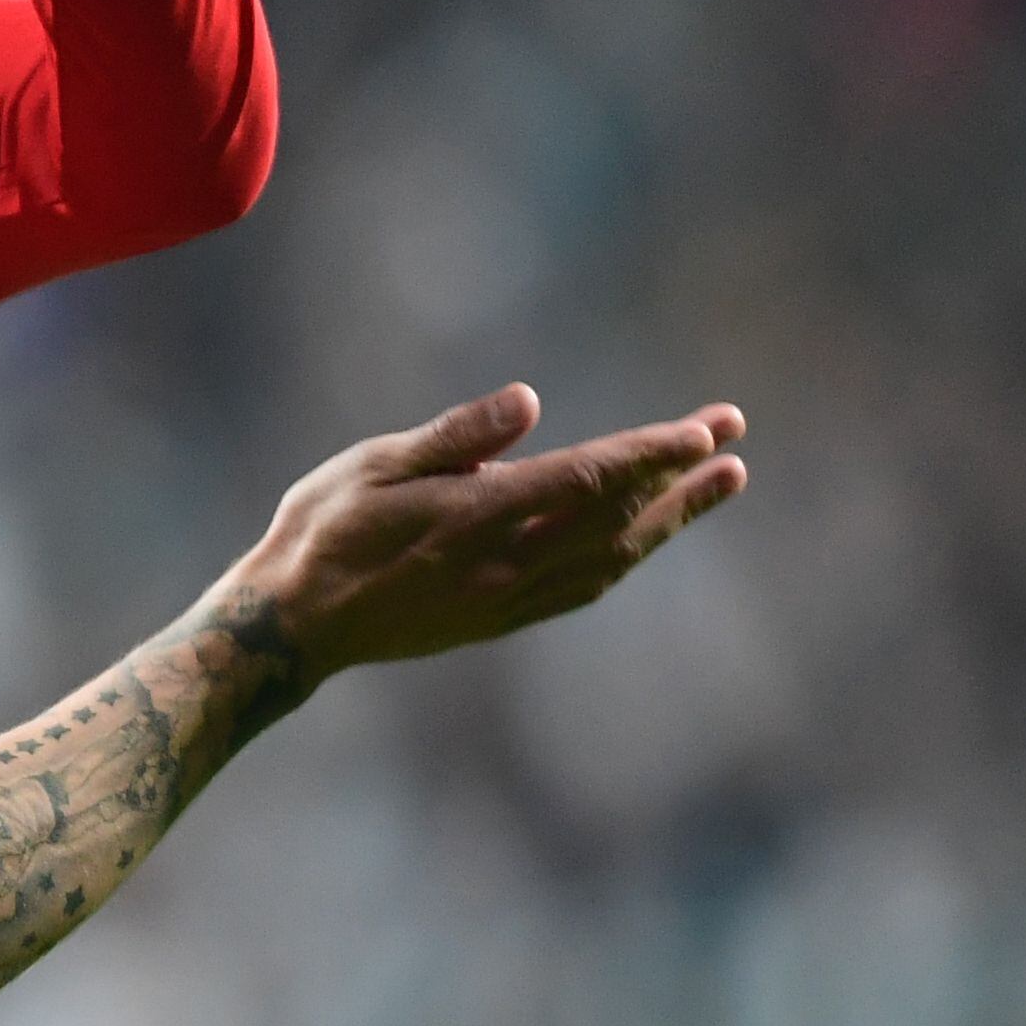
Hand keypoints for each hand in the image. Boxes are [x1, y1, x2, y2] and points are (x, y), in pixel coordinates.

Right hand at [235, 386, 747, 681]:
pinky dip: (627, 555)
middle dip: (681, 478)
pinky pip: (584, 588)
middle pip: (617, 518)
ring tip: (718, 484)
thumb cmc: (322, 529)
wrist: (293, 623)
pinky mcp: (499, 618)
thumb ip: (456, 436)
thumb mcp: (372, 465)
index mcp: (473, 517)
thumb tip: (529, 402)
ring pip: (612, 557)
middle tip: (732, 438)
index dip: (651, 453)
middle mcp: (504, 564)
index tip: (706, 429)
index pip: (586, 479)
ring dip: (670, 519)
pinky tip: (645, 536)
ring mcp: (507, 599)